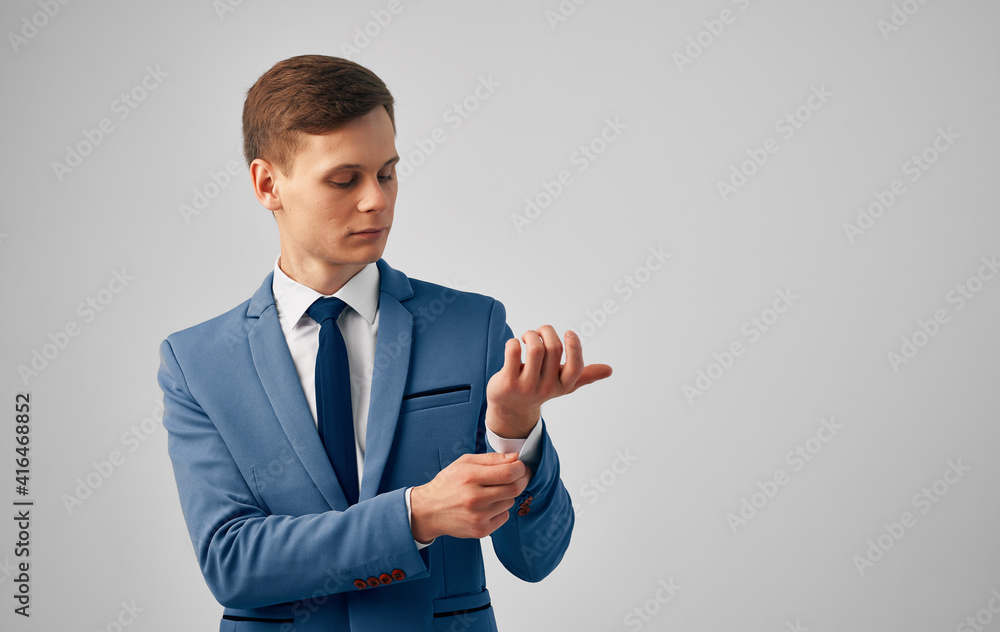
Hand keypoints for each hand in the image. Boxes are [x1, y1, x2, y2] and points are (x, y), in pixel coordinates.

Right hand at [410, 452, 529, 541]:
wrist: (429, 511)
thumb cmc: (448, 484)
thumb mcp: (464, 463)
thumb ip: (491, 459)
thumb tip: (515, 457)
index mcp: (471, 477)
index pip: (509, 473)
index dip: (521, 468)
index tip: (521, 465)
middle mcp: (475, 498)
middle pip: (515, 489)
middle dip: (522, 480)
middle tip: (520, 476)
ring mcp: (479, 517)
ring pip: (510, 502)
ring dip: (508, 495)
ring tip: (493, 492)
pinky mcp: (481, 531)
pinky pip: (504, 516)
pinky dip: (501, 509)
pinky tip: (488, 506)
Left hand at [485, 326, 612, 438]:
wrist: (510, 407)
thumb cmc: (539, 388)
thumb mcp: (563, 384)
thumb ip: (585, 375)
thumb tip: (609, 370)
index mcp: (563, 385)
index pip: (575, 367)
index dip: (575, 347)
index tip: (569, 332)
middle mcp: (546, 388)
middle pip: (553, 348)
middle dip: (546, 331)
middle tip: (540, 332)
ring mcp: (526, 386)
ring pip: (535, 348)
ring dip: (531, 334)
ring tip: (527, 337)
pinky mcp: (508, 382)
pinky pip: (513, 352)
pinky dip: (514, 342)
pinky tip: (514, 345)